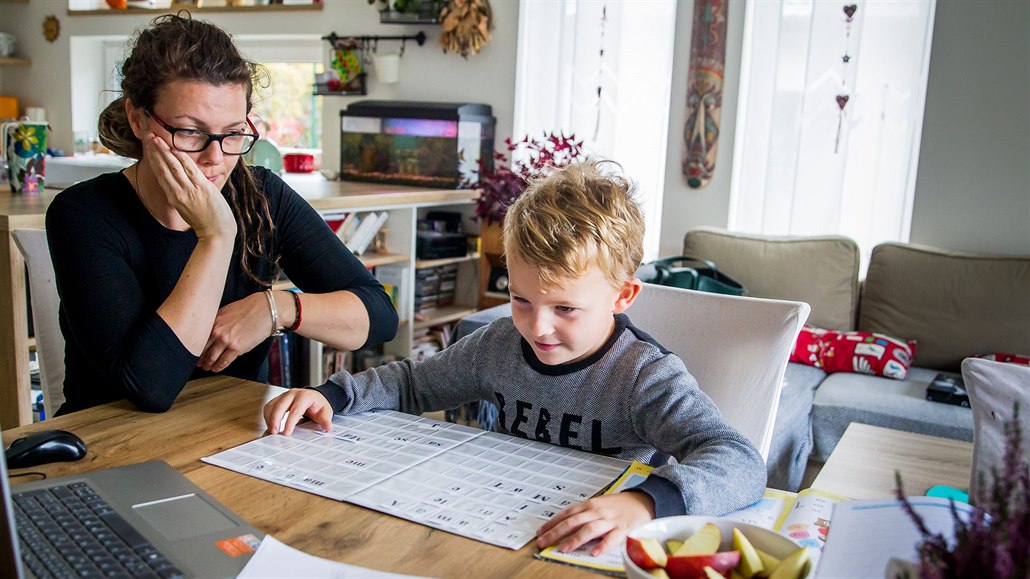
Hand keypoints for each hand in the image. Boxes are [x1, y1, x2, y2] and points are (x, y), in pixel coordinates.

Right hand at [142, 133, 235, 239]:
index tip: (149, 145)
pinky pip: (190, 170)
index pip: (160, 173)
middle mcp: (178, 193)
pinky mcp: (203, 189)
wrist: (216, 232)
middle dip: (155, 150)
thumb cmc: (204, 219)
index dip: (153, 158)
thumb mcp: (187, 205)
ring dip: (165, 151)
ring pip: (174, 167)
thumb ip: (184, 190)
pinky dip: (182, 159)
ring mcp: (190, 190)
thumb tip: (183, 176)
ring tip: (157, 139)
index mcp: (173, 197)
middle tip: (149, 136)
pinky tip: (175, 150)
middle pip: (164, 167)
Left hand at [199, 292, 273, 372]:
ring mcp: (226, 340)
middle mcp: (217, 331)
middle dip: (199, 357)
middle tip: (197, 362)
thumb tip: (213, 328)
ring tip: (206, 367)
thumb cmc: (251, 307)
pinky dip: (219, 367)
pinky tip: (216, 368)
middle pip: (202, 349)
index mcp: (214, 321)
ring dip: (207, 364)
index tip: (192, 350)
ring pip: (211, 357)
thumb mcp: (228, 310)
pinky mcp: (237, 348)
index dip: (194, 346)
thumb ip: (218, 320)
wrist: (266, 310)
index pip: (198, 337)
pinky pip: (224, 361)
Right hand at [263, 388, 333, 435]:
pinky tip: (270, 425)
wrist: (316, 397)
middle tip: (274, 432)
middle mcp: (293, 393)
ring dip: (269, 418)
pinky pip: (269, 406)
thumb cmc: (319, 405)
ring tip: (272, 431)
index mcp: (305, 396)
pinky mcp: (279, 399)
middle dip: (275, 419)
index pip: (295, 410)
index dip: (290, 422)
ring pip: (272, 405)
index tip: (286, 433)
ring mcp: (285, 395)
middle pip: (280, 405)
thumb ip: (325, 420)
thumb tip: (327, 427)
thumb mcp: (325, 412)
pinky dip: (267, 416)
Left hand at [535, 491, 654, 555]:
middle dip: (556, 532)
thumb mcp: (598, 505)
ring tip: (563, 548)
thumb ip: (584, 515)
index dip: (552, 523)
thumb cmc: (619, 505)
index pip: (566, 514)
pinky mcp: (623, 528)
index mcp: (590, 505)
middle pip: (573, 521)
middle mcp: (597, 511)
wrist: (643, 500)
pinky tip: (594, 553)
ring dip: (575, 539)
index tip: (540, 532)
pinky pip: (612, 538)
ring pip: (589, 529)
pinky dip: (603, 545)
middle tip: (543, 541)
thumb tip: (565, 527)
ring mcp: (609, 520)